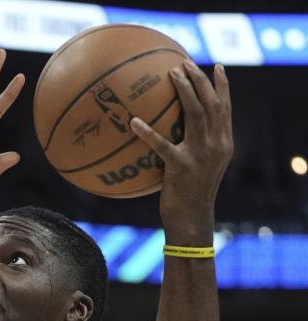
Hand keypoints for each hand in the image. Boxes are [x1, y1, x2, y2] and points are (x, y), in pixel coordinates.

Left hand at [131, 61, 232, 243]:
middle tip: (184, 63)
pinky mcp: (181, 166)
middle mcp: (216, 145)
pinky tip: (133, 122)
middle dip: (200, 80)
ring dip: (184, 91)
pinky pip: (162, 144)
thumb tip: (176, 128)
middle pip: (211, 103)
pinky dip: (147, 132)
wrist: (192, 218)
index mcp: (223, 143)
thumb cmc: (190, 194)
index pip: (225, 108)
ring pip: (195, 114)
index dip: (222, 85)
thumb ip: (197, 146)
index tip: (216, 66)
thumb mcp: (201, 167)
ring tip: (171, 74)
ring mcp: (200, 154)